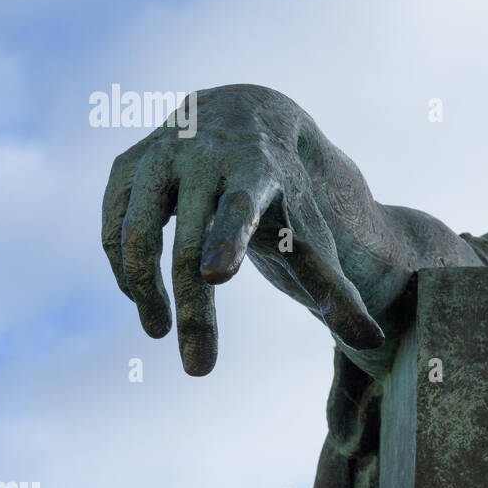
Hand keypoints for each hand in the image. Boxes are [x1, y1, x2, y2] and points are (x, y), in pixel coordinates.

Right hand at [101, 85, 384, 374]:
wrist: (245, 118)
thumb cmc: (285, 192)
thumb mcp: (311, 231)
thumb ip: (336, 289)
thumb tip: (373, 340)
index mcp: (258, 171)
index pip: (240, 206)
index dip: (229, 239)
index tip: (217, 277)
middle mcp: (205, 156)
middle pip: (189, 242)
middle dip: (194, 311)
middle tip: (200, 369)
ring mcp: (160, 157)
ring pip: (138, 235)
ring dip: (146, 293)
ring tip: (159, 334)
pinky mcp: (127, 167)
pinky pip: (114, 229)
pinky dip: (125, 270)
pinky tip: (142, 297)